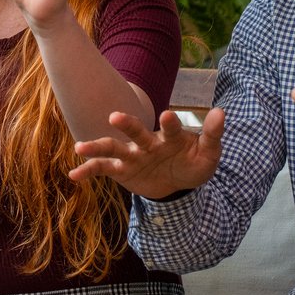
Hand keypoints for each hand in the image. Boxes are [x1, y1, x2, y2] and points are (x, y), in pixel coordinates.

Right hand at [68, 107, 225, 198]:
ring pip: (113, 148)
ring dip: (97, 147)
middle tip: (115, 117)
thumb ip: (212, 135)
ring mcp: (132, 156)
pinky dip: (88, 171)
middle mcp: (147, 143)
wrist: (178, 182)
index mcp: (169, 137)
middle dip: (126, 125)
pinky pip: (102, 170)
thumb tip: (221, 112)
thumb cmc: (192, 163)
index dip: (169, 123)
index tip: (167, 115)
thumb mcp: (207, 153)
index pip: (169, 128)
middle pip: (135, 132)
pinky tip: (73, 176)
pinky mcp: (121, 170)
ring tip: (80, 147)